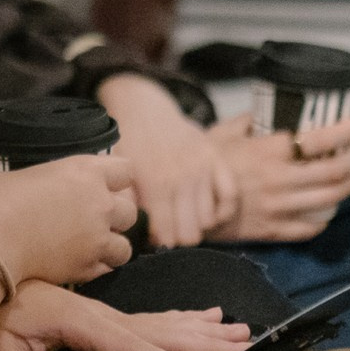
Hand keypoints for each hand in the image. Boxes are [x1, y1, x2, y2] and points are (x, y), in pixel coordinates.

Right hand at [0, 155, 136, 289]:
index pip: (126, 170)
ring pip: (125, 247)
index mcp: (84, 171)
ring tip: (90, 249)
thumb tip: (13, 191)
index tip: (101, 186)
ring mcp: (97, 239)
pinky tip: (78, 265)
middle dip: (115, 217)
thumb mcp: (7, 177)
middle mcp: (99, 203)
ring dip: (111, 247)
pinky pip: (106, 269)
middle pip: (130, 211)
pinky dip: (96, 268)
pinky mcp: (87, 268)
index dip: (116, 179)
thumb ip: (27, 182)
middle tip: (93, 222)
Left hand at [0, 285, 251, 350]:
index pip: (131, 348)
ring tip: (239, 330)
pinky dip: (181, 319)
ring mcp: (103, 312)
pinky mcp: (101, 314)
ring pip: (162, 323)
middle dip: (202, 342)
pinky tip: (205, 317)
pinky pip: (150, 318)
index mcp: (81, 324)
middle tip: (244, 345)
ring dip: (201, 328)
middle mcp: (100, 315)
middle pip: (160, 332)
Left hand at [98, 73, 235, 246]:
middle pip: (191, 234)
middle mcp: (184, 178)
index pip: (167, 235)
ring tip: (181, 218)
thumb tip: (136, 231)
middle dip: (178, 238)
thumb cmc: (128, 143)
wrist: (143, 108)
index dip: (159, 243)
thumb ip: (128, 202)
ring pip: (209, 220)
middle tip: (168, 230)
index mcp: (156, 183)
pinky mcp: (217, 159)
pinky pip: (231, 197)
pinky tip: (206, 211)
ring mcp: (204, 168)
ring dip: (196, 224)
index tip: (153, 237)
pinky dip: (221, 210)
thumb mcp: (118, 172)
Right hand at [213, 113, 349, 240]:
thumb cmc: (202, 165)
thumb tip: (268, 110)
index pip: (318, 140)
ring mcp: (277, 208)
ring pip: (329, 199)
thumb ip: (249, 121)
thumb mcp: (222, 133)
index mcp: (267, 152)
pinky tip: (327, 208)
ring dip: (348, 185)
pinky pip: (310, 228)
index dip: (345, 131)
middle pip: (332, 172)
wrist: (182, 204)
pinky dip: (325, 218)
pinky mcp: (271, 230)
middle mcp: (277, 180)